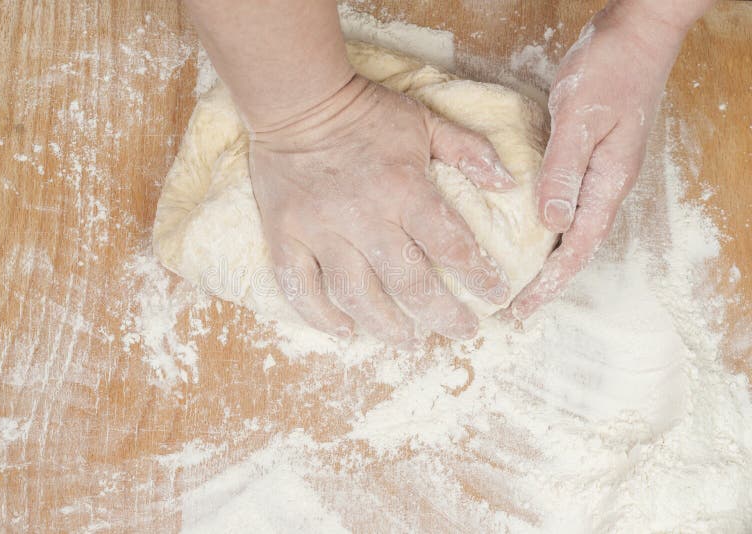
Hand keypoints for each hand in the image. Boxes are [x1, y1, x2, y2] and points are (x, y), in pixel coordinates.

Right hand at [250, 75, 515, 344]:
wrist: (298, 100)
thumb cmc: (365, 112)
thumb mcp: (425, 121)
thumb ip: (468, 150)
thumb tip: (506, 183)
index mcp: (404, 189)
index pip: (450, 244)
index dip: (479, 276)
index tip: (496, 297)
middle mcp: (364, 217)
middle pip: (408, 282)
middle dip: (442, 315)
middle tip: (462, 331)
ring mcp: (320, 230)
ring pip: (355, 294)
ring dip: (386, 326)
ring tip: (408, 340)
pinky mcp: (285, 235)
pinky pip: (299, 287)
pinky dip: (320, 316)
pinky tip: (344, 330)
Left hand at [507, 1, 691, 319]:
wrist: (637, 33)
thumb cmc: (611, 69)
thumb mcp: (580, 119)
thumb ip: (564, 171)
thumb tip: (551, 224)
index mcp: (608, 182)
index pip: (579, 247)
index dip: (550, 282)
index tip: (523, 309)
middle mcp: (606, 184)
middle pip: (578, 246)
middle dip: (549, 281)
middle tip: (517, 308)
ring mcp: (600, 171)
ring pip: (574, 227)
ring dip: (549, 257)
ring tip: (521, 281)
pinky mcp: (590, 156)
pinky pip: (569, 202)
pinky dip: (551, 225)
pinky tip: (531, 229)